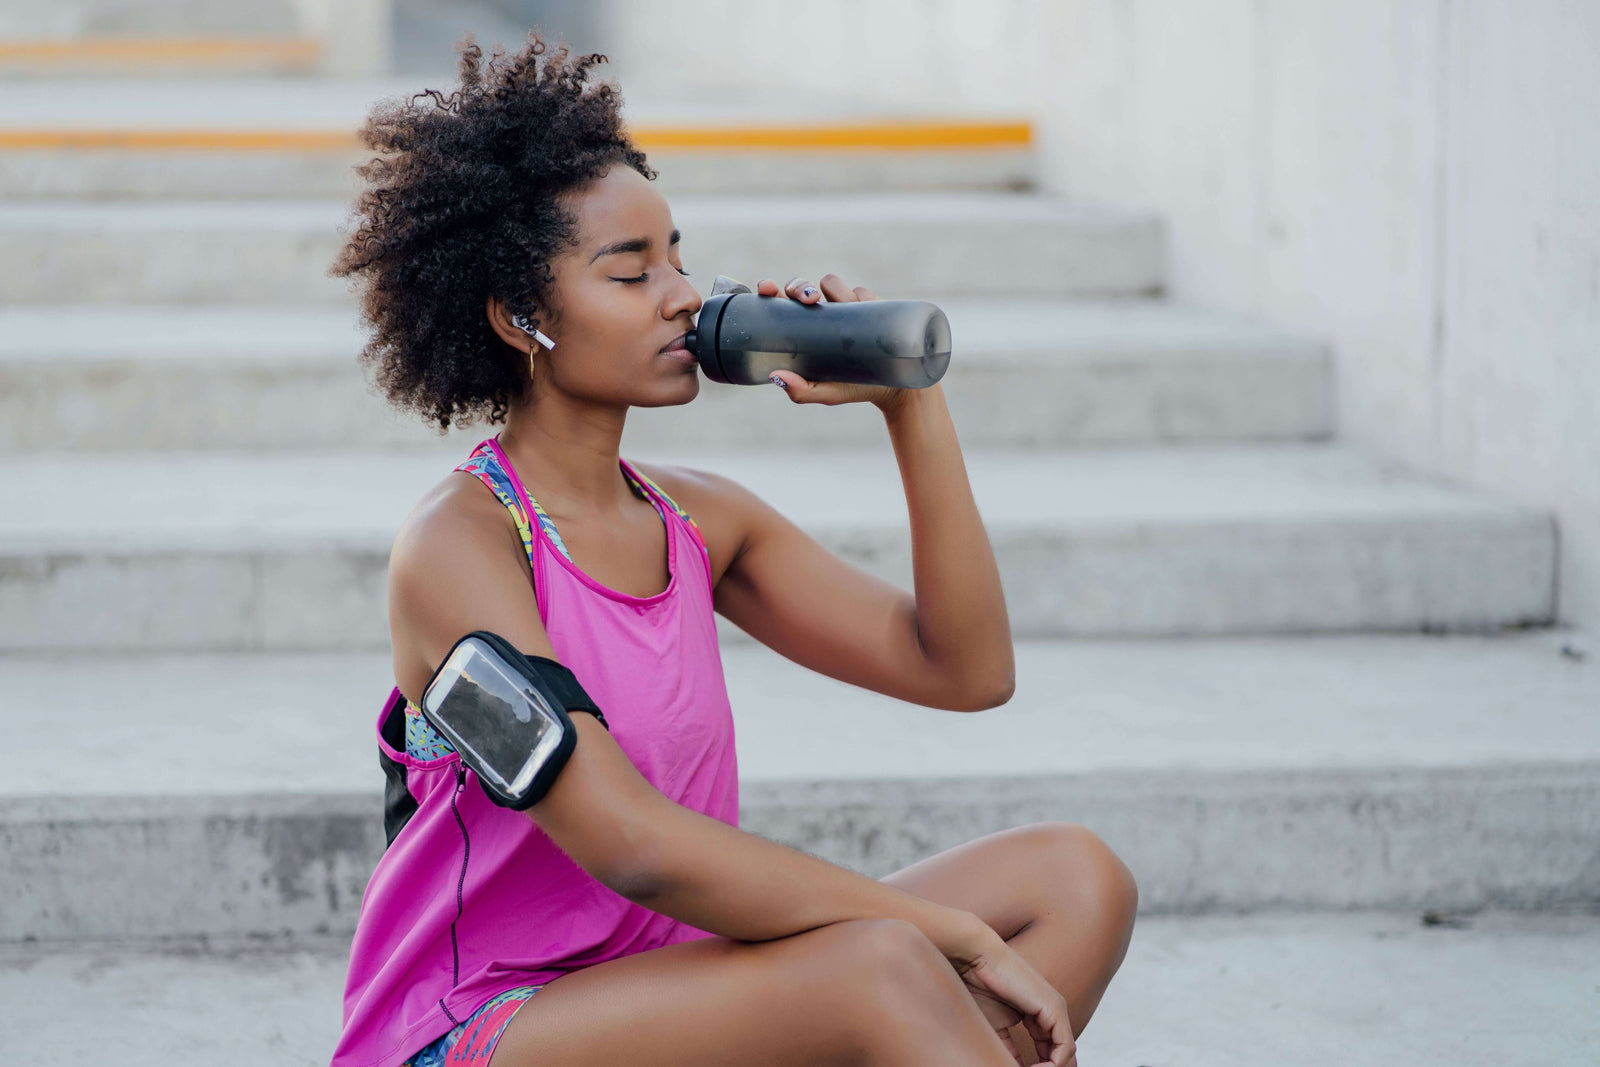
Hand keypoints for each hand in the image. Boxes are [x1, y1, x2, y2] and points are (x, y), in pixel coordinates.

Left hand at [753, 273, 911, 414]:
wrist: (894, 386)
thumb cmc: (852, 388)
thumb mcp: (827, 394)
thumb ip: (801, 391)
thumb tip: (776, 377)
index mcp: (800, 329)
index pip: (778, 303)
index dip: (770, 290)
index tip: (767, 288)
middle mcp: (818, 314)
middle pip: (800, 286)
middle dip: (801, 287)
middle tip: (811, 301)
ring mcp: (842, 305)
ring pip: (829, 282)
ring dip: (836, 293)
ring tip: (849, 313)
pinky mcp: (867, 302)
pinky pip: (860, 291)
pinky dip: (861, 299)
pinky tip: (868, 314)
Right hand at [951, 932, 1076, 1066]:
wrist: (977, 958)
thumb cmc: (978, 986)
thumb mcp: (996, 1028)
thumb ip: (1009, 1049)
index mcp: (1041, 1016)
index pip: (1051, 1053)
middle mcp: (1053, 1013)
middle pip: (1062, 1056)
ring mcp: (1056, 1009)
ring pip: (1066, 1055)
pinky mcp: (1054, 1008)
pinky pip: (1065, 1048)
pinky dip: (1052, 1065)